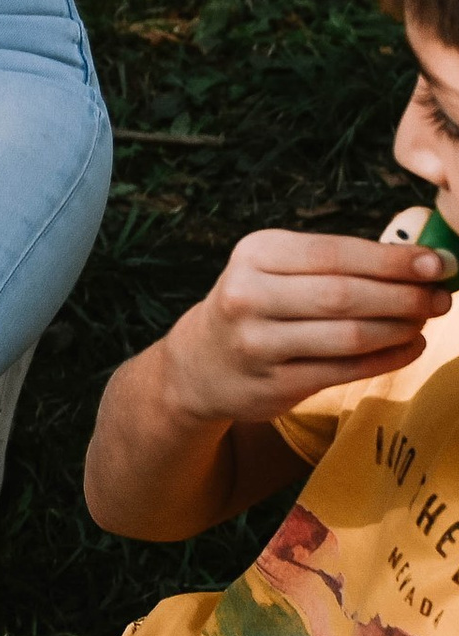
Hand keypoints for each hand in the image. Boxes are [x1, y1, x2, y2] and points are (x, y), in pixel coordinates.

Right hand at [161, 229, 453, 425]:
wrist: (201, 362)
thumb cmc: (258, 304)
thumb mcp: (275, 268)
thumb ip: (335, 262)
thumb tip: (420, 259)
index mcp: (254, 254)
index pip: (334, 252)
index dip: (392, 259)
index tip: (438, 262)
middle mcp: (248, 296)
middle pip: (343, 295)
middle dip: (404, 295)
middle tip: (442, 296)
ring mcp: (257, 343)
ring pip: (348, 336)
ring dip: (400, 328)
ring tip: (425, 319)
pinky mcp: (274, 383)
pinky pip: (346, 370)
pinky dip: (388, 358)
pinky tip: (410, 346)